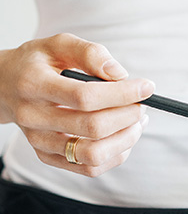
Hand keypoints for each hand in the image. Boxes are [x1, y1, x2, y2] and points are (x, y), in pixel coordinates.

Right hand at [0, 33, 153, 175]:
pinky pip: (89, 168)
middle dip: (128, 116)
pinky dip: (115, 155)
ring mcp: (39, 142)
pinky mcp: (47, 157)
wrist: (5, 87)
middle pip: (93, 128)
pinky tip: (124, 137)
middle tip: (142, 106)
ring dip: (125, 140)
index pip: (85, 96)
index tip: (147, 88)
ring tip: (137, 122)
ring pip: (93, 154)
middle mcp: (33, 117)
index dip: (123, 94)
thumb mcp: (59, 44)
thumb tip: (121, 75)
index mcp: (34, 84)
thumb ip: (90, 53)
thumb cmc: (38, 63)